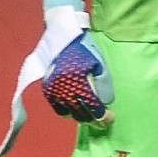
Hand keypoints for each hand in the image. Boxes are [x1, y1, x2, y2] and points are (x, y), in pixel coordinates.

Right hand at [0, 0, 113, 156]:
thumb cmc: (85, 48)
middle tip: (103, 121)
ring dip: (79, 116)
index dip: (102, 116)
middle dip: (92, 119)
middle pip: (78, 113)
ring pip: (67, 112)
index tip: (110, 119)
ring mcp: (52, 88)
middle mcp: (62, 87)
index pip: (91, 106)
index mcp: (77, 80)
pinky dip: (67, 110)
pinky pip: (56, 106)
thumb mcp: (99, 65)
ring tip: (90, 115)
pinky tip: (76, 109)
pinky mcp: (46, 87)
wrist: (62, 35)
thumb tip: (104, 102)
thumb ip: (103, 85)